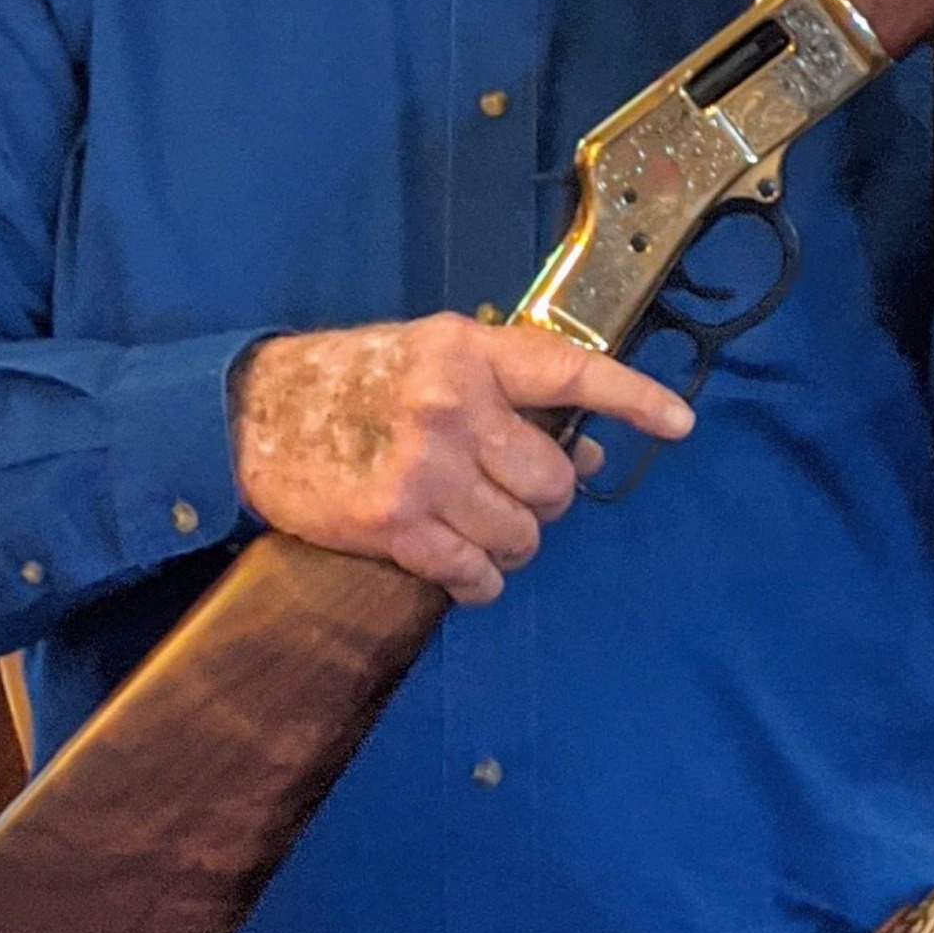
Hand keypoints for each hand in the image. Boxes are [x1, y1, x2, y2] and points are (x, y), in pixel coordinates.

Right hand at [229, 316, 694, 603]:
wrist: (253, 414)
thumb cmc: (356, 379)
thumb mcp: (437, 359)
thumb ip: (513, 394)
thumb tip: (592, 447)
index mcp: (469, 353)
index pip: (571, 373)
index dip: (633, 398)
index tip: (680, 422)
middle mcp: (453, 407)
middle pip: (552, 480)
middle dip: (547, 496)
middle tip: (516, 492)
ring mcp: (424, 470)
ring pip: (522, 533)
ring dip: (515, 542)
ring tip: (484, 526)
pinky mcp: (394, 526)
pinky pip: (474, 573)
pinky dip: (482, 580)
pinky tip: (468, 568)